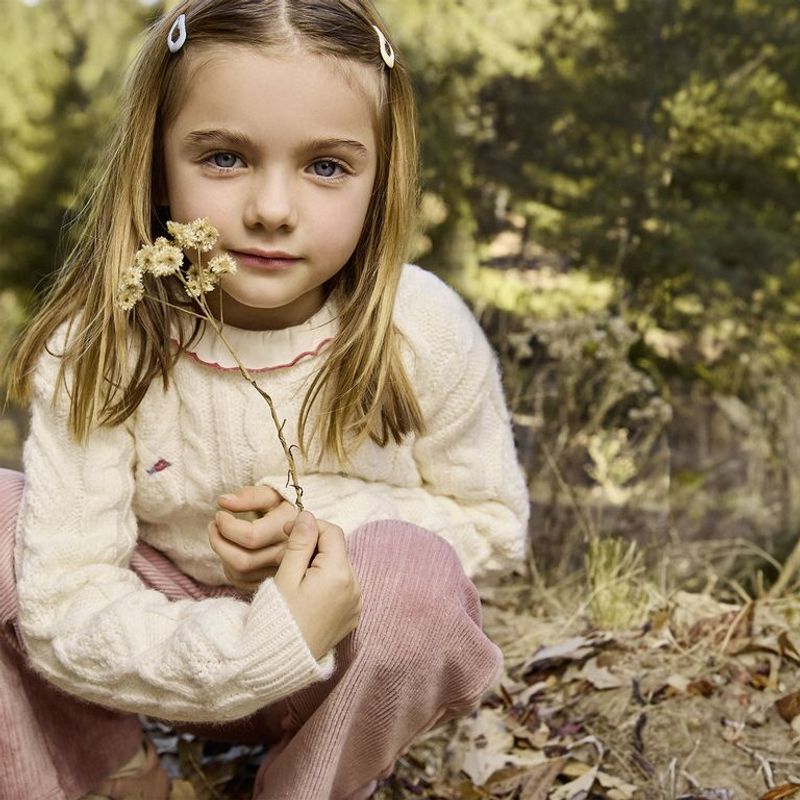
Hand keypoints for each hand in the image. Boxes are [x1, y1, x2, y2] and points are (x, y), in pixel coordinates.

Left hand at [208, 485, 295, 591]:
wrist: (301, 528)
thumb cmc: (283, 508)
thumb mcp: (272, 495)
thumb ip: (250, 496)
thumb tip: (224, 501)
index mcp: (290, 531)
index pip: (251, 537)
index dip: (228, 526)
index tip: (220, 514)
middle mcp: (288, 557)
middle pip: (242, 561)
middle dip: (219, 542)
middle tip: (214, 525)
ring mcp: (280, 573)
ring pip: (240, 573)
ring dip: (223, 554)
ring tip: (221, 535)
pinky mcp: (270, 582)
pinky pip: (242, 582)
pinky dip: (230, 567)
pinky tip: (232, 550)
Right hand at [274, 511, 361, 659]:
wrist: (279, 663)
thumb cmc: (277, 619)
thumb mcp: (285, 577)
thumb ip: (299, 543)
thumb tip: (308, 516)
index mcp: (339, 574)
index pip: (332, 532)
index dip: (310, 526)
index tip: (287, 531)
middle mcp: (355, 588)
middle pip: (337, 550)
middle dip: (314, 546)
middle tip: (286, 557)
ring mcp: (355, 604)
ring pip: (339, 568)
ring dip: (320, 564)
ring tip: (293, 577)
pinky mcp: (352, 616)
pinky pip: (342, 588)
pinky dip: (326, 583)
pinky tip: (305, 594)